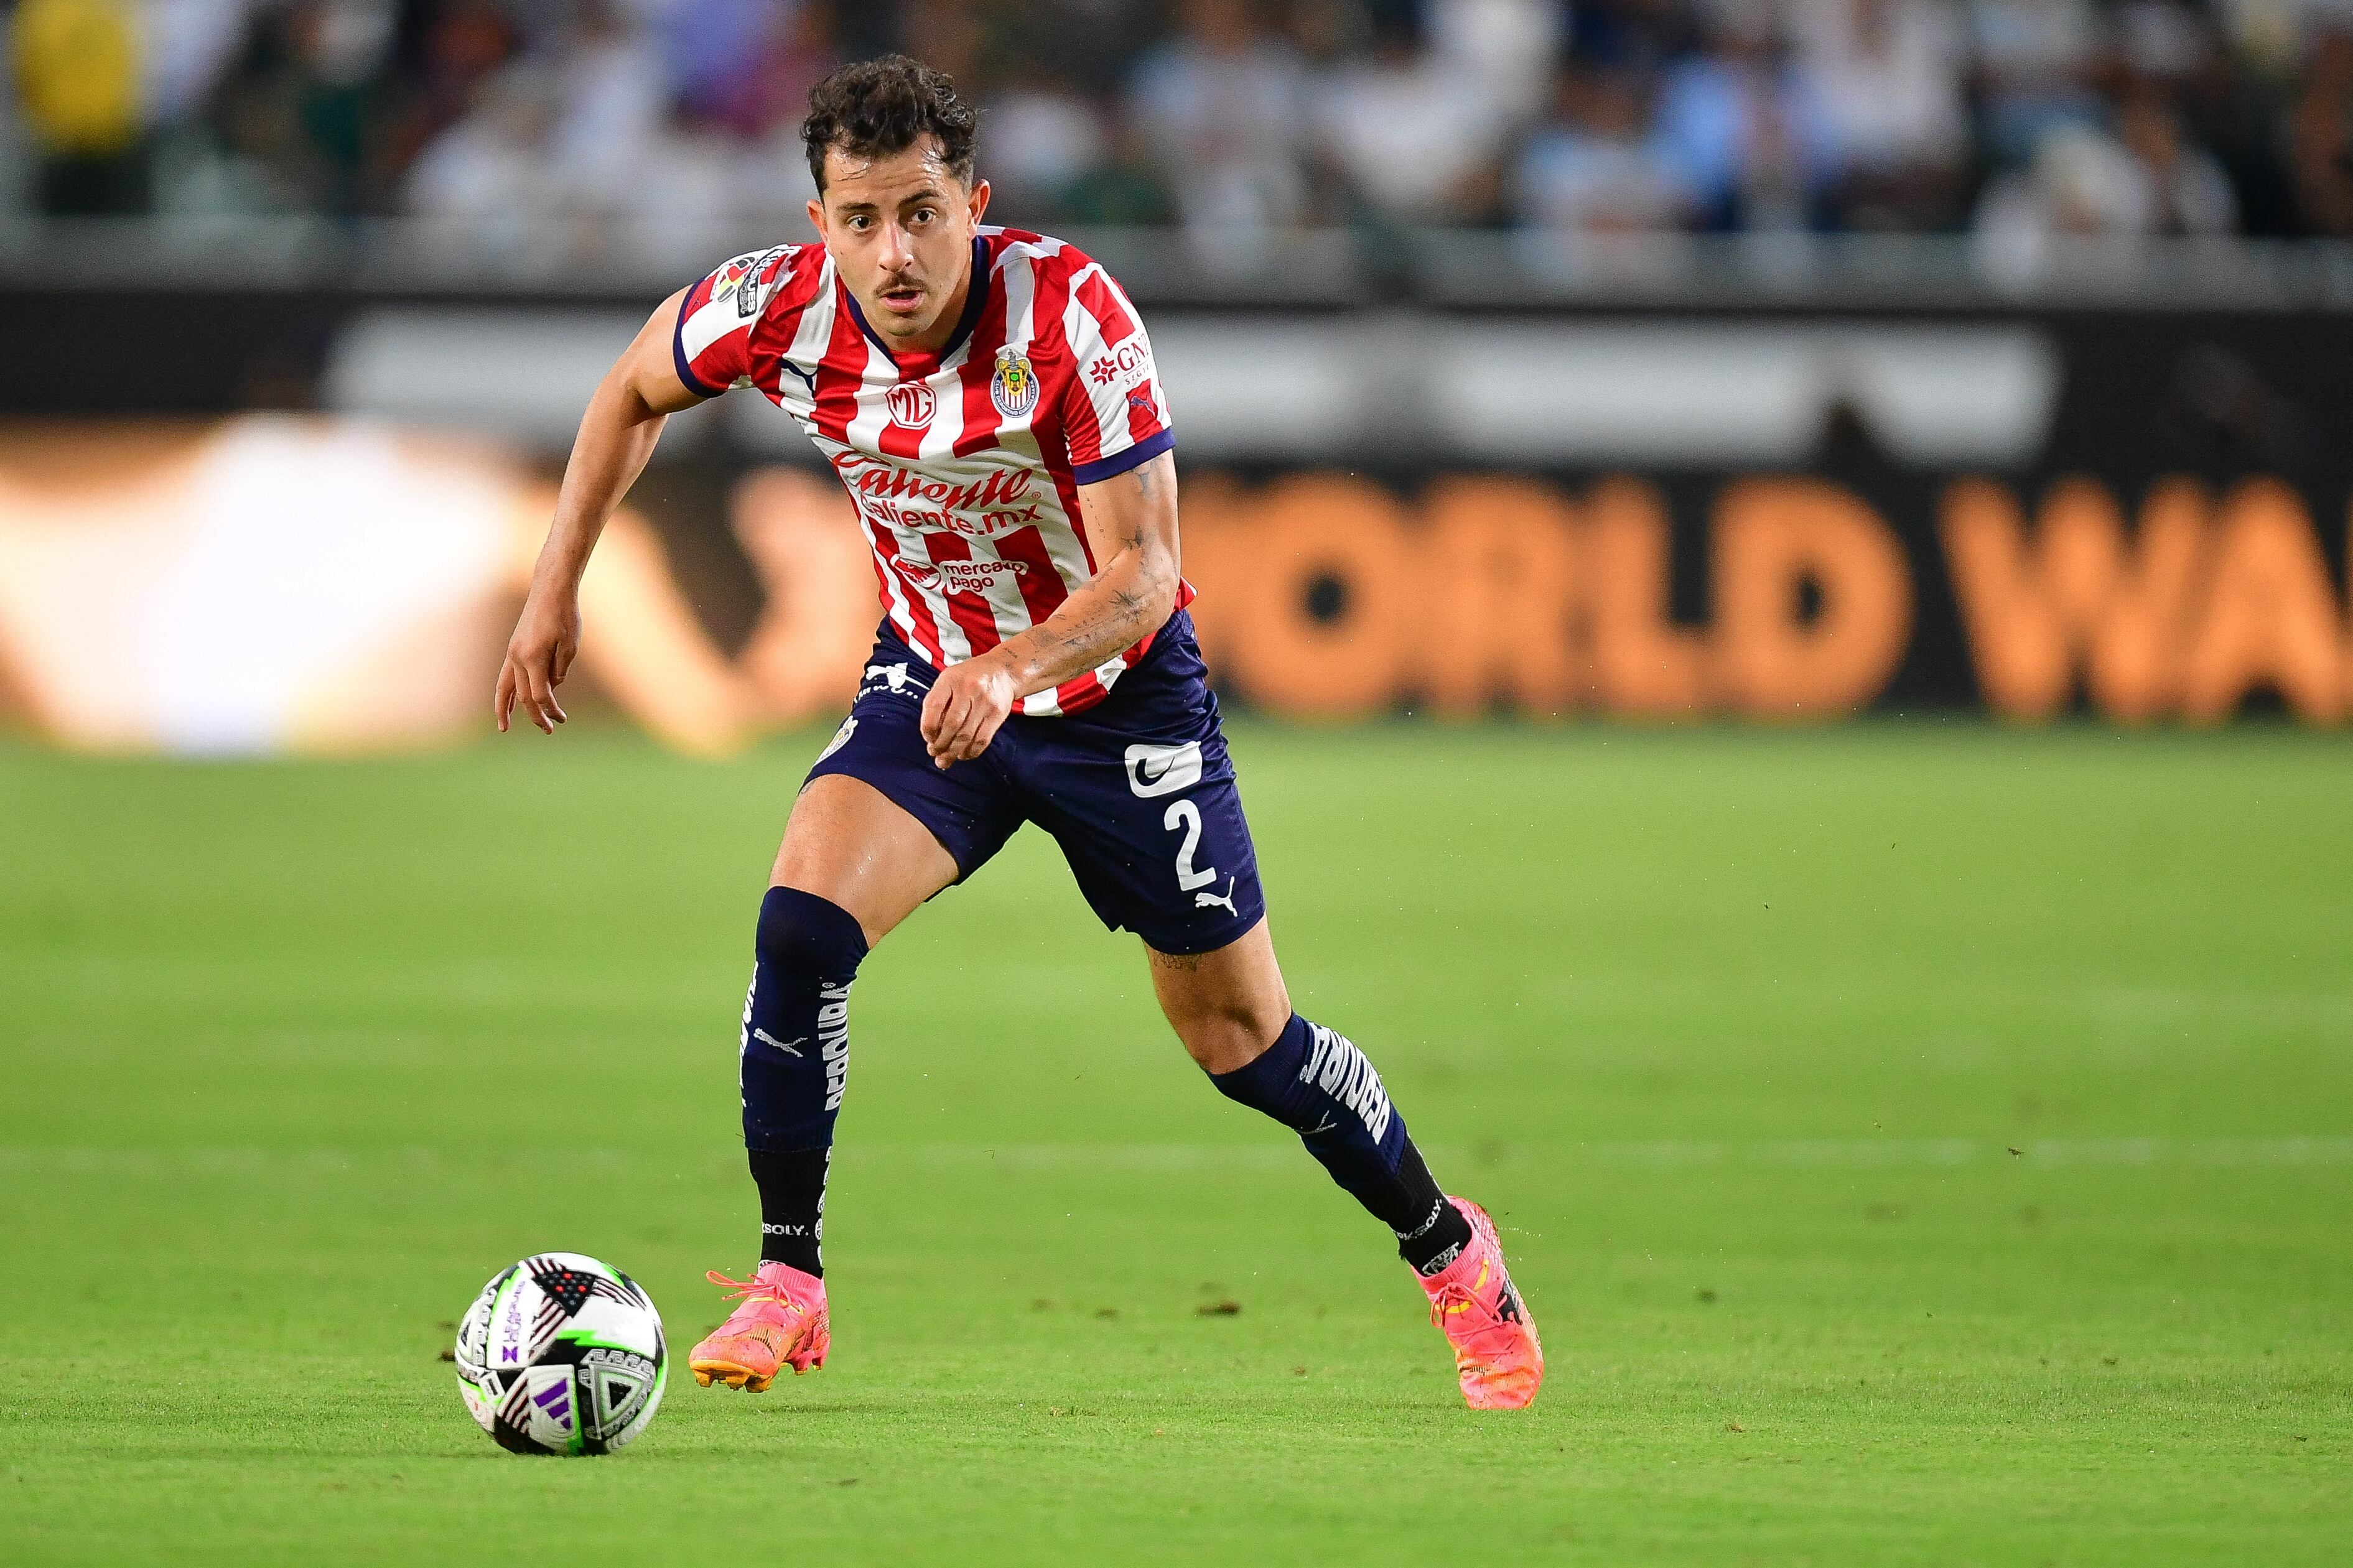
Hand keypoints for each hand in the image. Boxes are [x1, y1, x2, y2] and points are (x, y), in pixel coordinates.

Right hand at [494, 591, 580, 733]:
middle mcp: (517, 657)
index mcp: (533, 657)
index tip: (562, 718)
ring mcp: (512, 653)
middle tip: (550, 729)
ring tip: (504, 728)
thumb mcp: (570, 645)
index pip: (540, 694)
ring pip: (505, 688)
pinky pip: (505, 676)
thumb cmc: (565, 616)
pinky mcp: (513, 649)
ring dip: (505, 709)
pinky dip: (505, 692)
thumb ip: (559, 671)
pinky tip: (507, 704)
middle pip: (524, 696)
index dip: (551, 709)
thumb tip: (551, 687)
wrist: (550, 591)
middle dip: (536, 715)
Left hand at [919, 652, 1019, 767]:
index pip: (934, 706)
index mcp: (951, 679)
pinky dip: (971, 751)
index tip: (927, 737)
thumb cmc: (971, 676)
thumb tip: (930, 733)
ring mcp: (985, 702)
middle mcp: (968, 689)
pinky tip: (964, 754)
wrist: (1002, 670)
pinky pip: (982, 739)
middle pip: (951, 724)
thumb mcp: (949, 678)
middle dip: (940, 744)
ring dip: (953, 751)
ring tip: (946, 759)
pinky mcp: (997, 714)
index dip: (928, 727)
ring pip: (966, 735)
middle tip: (934, 752)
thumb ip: (938, 700)